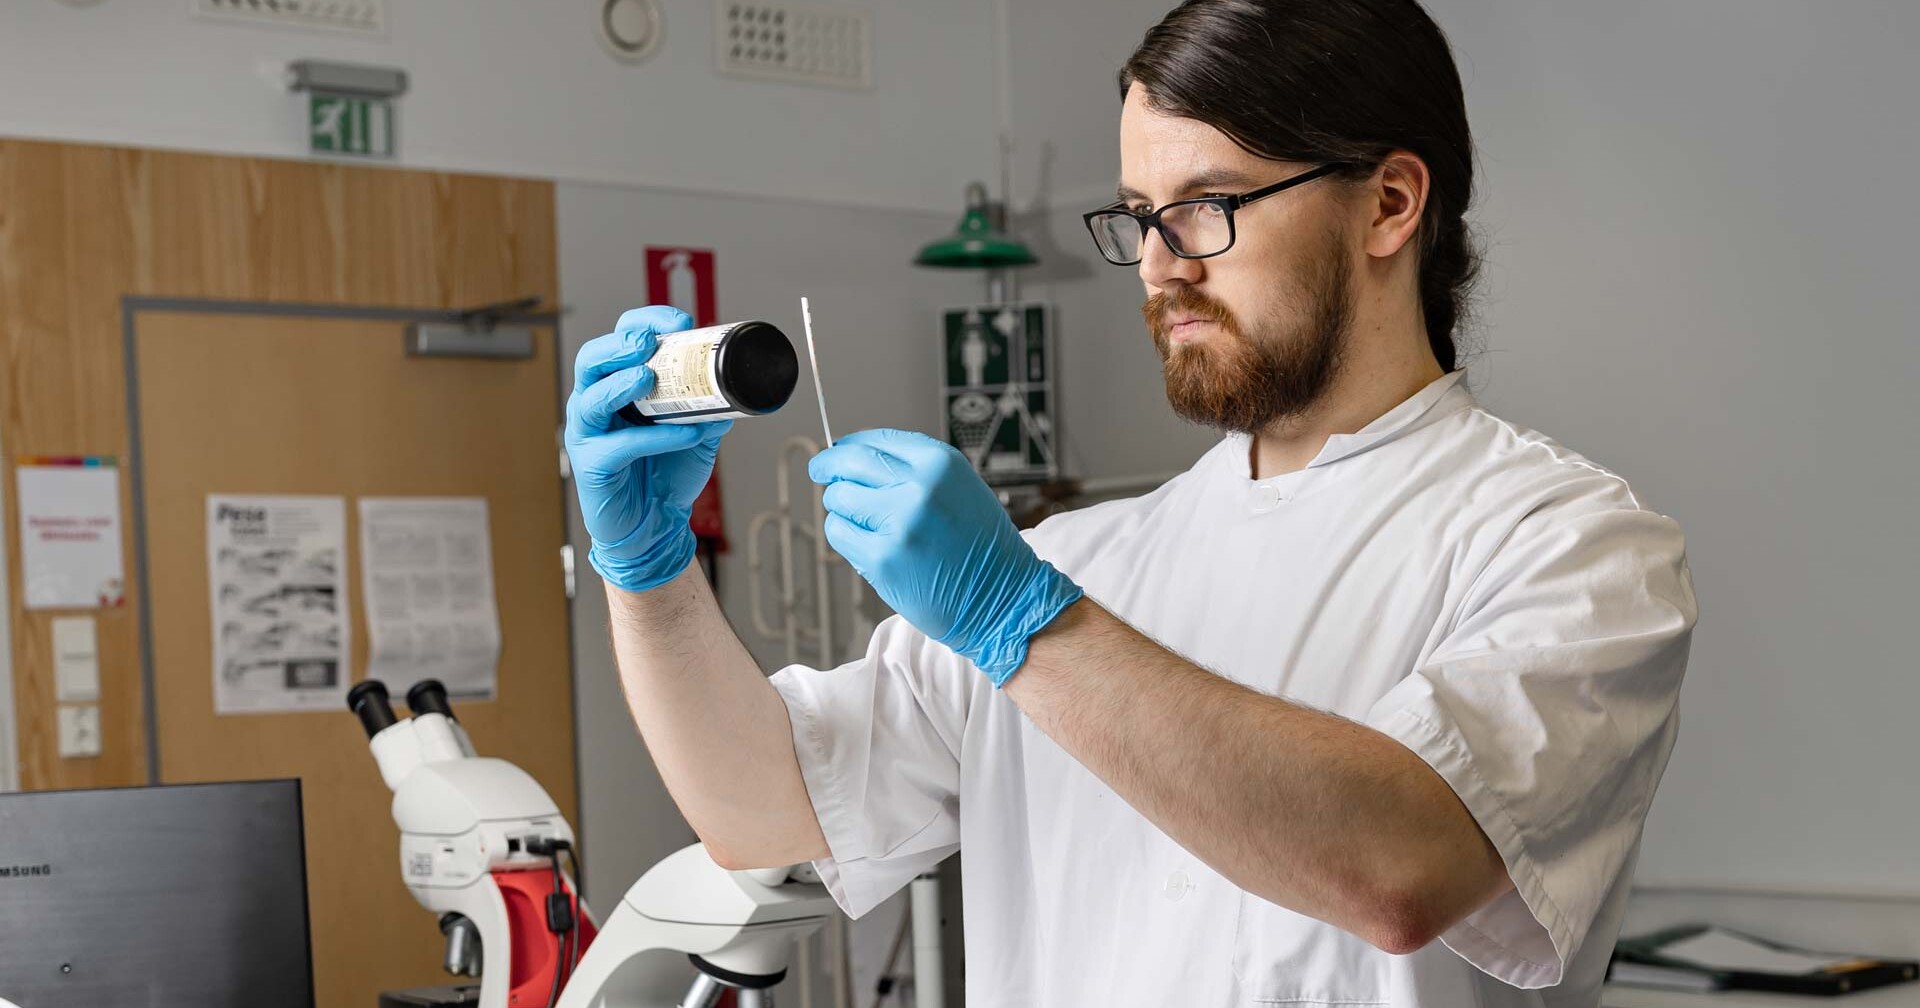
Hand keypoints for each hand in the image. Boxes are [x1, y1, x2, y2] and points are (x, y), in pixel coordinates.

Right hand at [566, 306, 731, 592]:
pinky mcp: (593, 466)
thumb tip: (735, 391)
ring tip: (647, 377)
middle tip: (646, 341)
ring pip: (592, 399)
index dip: (646, 323)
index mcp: (618, 385)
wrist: (654, 526)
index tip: (681, 320)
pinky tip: (685, 434)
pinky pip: (621, 446)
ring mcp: (589, 434)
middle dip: (618, 345)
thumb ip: (712, 411)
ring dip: (620, 384)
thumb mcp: (697, 434)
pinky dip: (655, 438)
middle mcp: (596, 403)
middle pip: (592, 360)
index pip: (621, 340)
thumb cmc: (665, 475)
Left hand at [809, 429, 1082, 685]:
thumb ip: (913, 470)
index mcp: (940, 463)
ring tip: (869, 525)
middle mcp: (919, 487)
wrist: (1002, 598)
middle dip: (828, 467)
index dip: (848, 445)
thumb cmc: (982, 548)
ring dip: (844, 510)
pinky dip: (846, 538)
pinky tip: (871, 547)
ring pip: (838, 499)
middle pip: (848, 463)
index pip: (875, 440)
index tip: (836, 452)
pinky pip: (839, 533)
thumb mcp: (959, 487)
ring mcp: (899, 523)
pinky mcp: (882, 558)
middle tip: (820, 471)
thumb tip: (856, 458)